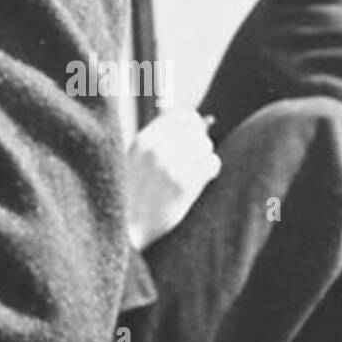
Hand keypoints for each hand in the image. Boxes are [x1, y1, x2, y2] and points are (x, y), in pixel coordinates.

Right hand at [125, 109, 220, 251]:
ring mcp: (170, 166)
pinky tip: (202, 178)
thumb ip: (157, 136)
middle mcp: (155, 149)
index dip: (192, 124)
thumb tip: (184, 113)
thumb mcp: (135, 157)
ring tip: (194, 170)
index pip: (180, 117)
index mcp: (141, 141)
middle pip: (196, 130)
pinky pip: (212, 163)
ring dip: (205, 157)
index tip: (194, 133)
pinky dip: (211, 170)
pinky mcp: (184, 184)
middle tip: (193, 157)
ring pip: (205, 146)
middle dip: (199, 142)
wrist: (130, 228)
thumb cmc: (133, 193)